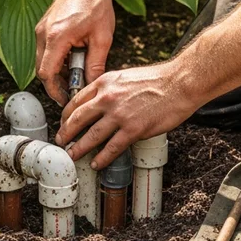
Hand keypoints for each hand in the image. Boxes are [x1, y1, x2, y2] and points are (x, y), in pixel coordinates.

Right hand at [35, 0, 114, 105]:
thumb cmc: (96, 3)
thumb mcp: (102, 38)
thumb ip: (95, 64)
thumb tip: (91, 85)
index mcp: (56, 36)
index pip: (47, 74)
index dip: (55, 91)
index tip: (66, 99)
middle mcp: (43, 33)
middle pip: (42, 70)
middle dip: (57, 83)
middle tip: (74, 90)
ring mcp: (41, 28)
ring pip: (43, 61)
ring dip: (58, 71)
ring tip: (78, 73)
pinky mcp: (43, 26)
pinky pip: (46, 50)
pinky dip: (57, 60)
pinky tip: (74, 60)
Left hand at [55, 62, 197, 168]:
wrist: (180, 83)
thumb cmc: (158, 79)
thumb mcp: (125, 76)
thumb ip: (110, 88)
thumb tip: (101, 100)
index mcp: (105, 83)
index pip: (77, 101)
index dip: (66, 115)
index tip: (64, 123)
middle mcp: (108, 98)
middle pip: (78, 119)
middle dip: (66, 133)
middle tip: (61, 141)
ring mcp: (120, 114)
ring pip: (91, 136)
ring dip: (79, 148)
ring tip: (72, 155)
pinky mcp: (133, 129)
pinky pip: (112, 148)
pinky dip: (101, 158)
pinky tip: (96, 163)